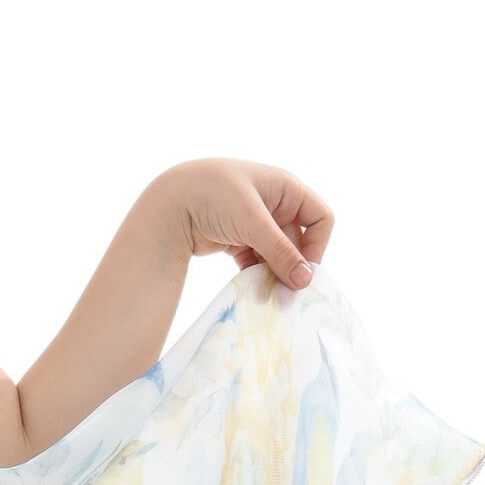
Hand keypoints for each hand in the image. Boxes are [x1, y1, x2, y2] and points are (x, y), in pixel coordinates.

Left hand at [151, 159, 333, 288]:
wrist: (165, 203)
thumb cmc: (212, 196)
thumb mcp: (252, 221)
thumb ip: (280, 251)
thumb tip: (305, 280)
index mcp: (284, 188)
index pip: (319, 218)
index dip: (317, 245)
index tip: (304, 270)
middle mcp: (273, 203)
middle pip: (297, 241)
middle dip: (292, 267)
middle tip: (286, 296)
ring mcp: (254, 222)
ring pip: (276, 254)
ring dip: (274, 275)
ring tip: (269, 297)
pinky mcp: (236, 239)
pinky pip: (256, 261)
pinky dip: (256, 275)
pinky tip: (252, 290)